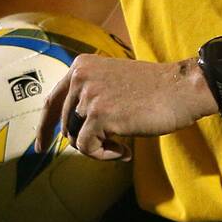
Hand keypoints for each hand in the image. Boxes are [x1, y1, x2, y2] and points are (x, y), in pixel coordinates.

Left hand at [35, 56, 214, 161]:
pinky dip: (104, 155)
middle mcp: (80, 77)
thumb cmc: (155, 88)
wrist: (181, 88)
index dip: (44, 126)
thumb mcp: (114, 80)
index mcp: (82, 66)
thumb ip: (91, 93)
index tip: (40, 146)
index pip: (52, 100)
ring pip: (76, 138)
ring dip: (99, 147)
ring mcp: (88, 95)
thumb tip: (72, 127)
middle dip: (85, 140)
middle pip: (66, 124)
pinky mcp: (99, 115)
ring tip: (121, 144)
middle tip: (111, 144)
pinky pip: (87, 147)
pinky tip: (124, 151)